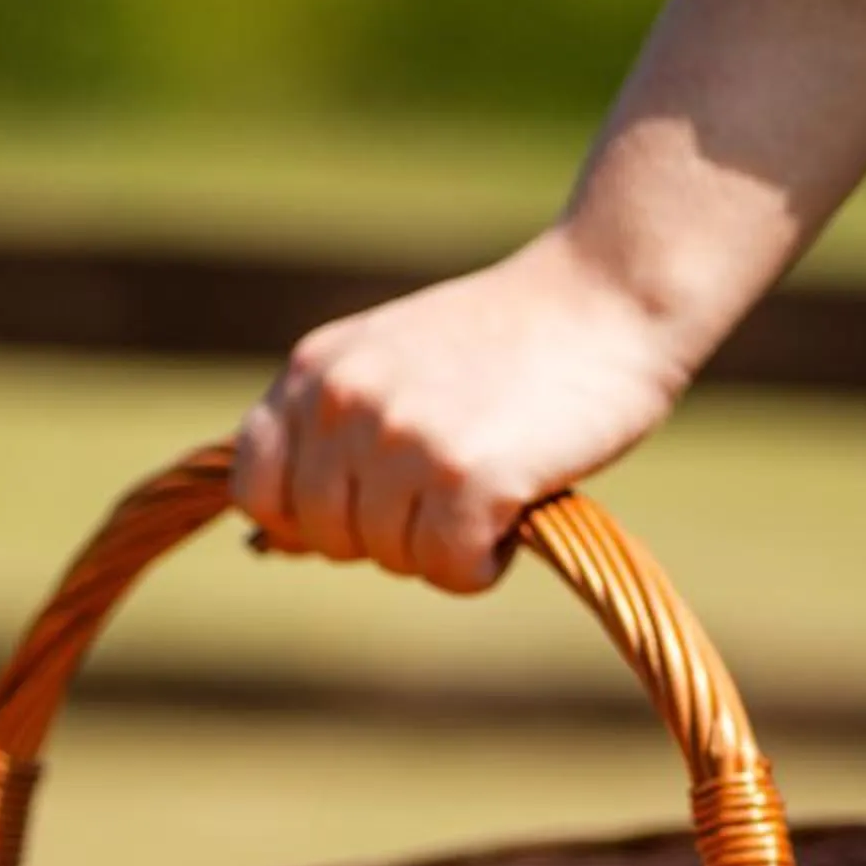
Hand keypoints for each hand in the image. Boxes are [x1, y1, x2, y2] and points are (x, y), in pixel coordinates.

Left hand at [233, 0, 865, 596]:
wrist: (609, 292)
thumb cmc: (509, 340)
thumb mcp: (390, 362)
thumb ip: (331, 434)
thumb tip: (267, 546)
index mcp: (314, 368)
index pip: (255, 488)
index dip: (309, 518)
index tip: (372, 502)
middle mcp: (343, 400)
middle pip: (327, 540)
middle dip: (389, 533)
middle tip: (456, 481)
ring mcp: (402, 438)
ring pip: (391, 560)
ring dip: (447, 544)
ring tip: (496, 476)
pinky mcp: (465, 476)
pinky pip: (451, 572)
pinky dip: (489, 561)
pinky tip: (520, 503)